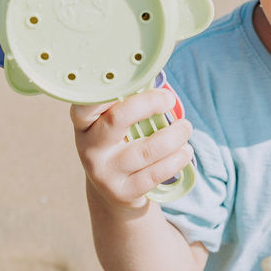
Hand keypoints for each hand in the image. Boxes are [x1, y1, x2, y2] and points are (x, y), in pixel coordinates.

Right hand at [71, 87, 193, 209]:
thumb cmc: (121, 145)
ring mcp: (104, 172)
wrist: (115, 191)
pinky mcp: (122, 192)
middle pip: (117, 118)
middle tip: (169, 100)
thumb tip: (158, 78)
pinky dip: (176, 159)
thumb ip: (129, 103)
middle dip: (149, 104)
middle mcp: (89, 147)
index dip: (111, 89)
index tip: (139, 81)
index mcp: (84, 123)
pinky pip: (155, 173)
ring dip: (174, 136)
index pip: (87, 102)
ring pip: (145, 149)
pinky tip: (185, 151)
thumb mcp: (115, 125)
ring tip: (186, 128)